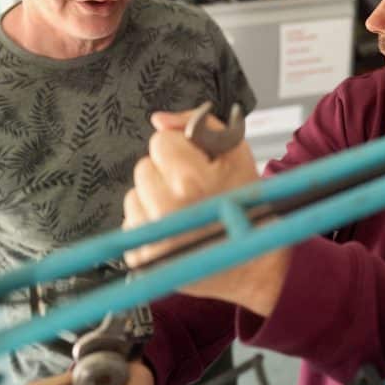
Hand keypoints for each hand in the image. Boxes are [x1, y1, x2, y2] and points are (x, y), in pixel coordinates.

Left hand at [122, 109, 289, 315]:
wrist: (254, 264)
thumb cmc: (248, 208)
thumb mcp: (236, 154)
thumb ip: (200, 125)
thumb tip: (160, 120)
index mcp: (190, 183)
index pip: (160, 141)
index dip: (182, 150)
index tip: (200, 167)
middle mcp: (166, 212)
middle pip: (144, 166)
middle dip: (166, 173)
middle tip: (194, 190)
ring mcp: (151, 239)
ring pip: (134, 193)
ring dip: (155, 197)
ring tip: (186, 211)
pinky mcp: (140, 259)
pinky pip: (131, 222)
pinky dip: (150, 223)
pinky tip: (177, 229)